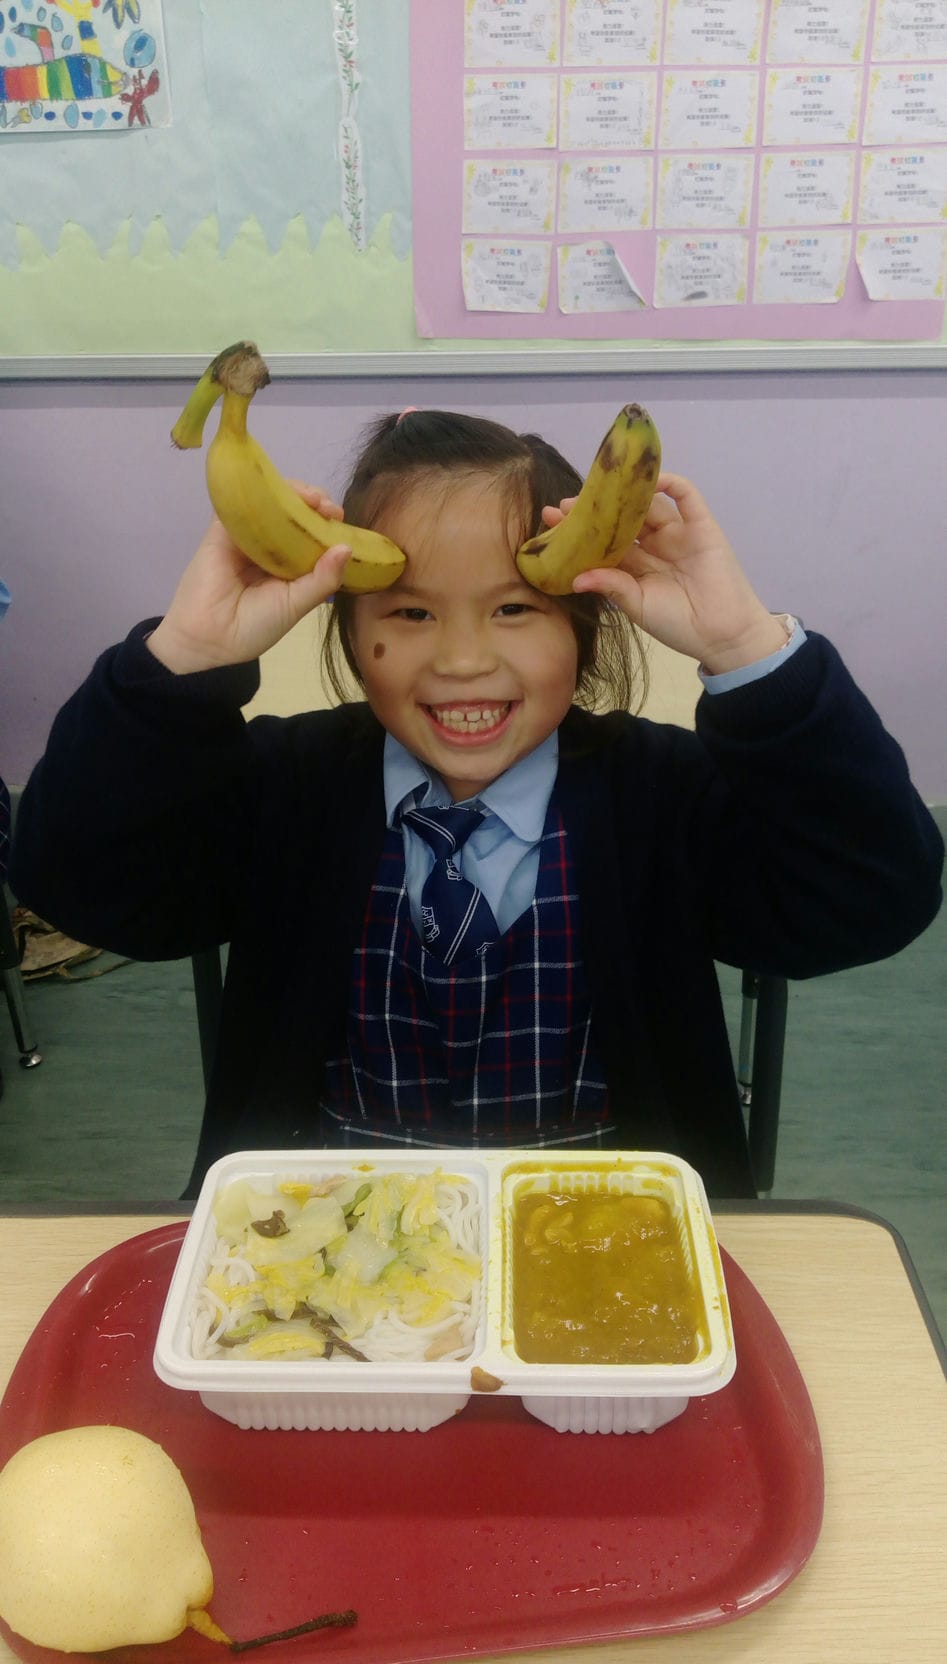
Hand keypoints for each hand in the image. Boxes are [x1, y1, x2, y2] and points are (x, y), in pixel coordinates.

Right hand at [147, 485, 349, 673]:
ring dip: (294, 494)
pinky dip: (261, 492)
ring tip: (312, 499)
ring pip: (272, 504)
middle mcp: (271, 547)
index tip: (340, 521)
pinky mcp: (223, 528)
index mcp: (290, 566)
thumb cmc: (255, 626)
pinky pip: (242, 504)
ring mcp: (247, 536)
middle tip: (328, 508)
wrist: (209, 637)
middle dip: (315, 505)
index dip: (328, 525)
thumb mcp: (296, 605)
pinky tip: (279, 493)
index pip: (312, 536)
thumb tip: (346, 548)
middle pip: (294, 514)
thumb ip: (322, 580)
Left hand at [546, 474, 788, 672]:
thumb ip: (611, 588)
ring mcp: (677, 532)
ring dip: (624, 496)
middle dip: (595, 512)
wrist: (722, 634)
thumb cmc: (678, 625)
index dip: (580, 532)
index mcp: (637, 566)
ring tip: (598, 492)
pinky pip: (686, 495)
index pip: (604, 542)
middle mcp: (654, 545)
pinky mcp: (701, 525)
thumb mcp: (638, 607)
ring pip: (647, 504)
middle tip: (566, 506)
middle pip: (621, 520)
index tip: (552, 523)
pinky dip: (668, 482)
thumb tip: (575, 579)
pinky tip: (645, 482)